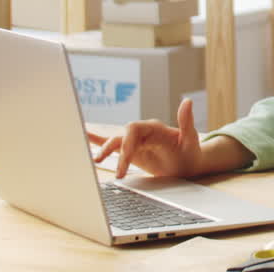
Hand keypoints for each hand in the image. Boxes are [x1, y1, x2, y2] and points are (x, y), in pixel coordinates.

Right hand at [89, 98, 208, 178]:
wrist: (187, 164)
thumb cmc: (190, 151)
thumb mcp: (191, 138)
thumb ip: (186, 121)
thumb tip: (187, 101)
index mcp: (153, 128)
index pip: (134, 129)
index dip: (128, 141)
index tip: (128, 156)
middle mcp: (141, 133)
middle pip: (121, 137)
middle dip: (115, 151)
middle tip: (118, 172)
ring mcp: (134, 142)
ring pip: (114, 143)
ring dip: (104, 151)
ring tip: (96, 161)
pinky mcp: (130, 151)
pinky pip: (111, 145)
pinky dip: (96, 140)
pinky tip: (82, 136)